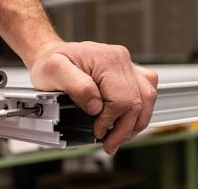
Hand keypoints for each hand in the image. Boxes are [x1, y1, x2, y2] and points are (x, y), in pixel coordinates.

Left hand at [30, 41, 157, 153]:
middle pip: (137, 102)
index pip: (121, 100)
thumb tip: (96, 106)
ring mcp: (126, 65)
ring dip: (136, 122)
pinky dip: (142, 109)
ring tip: (121, 136)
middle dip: (125, 130)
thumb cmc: (50, 62)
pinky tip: (129, 119)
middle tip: (110, 144)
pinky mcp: (128, 71)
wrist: (50, 53)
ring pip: (148, 98)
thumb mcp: (54, 71)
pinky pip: (147, 90)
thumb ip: (77, 87)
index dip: (110, 121)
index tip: (97, 131)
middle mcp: (121, 60)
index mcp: (106, 60)